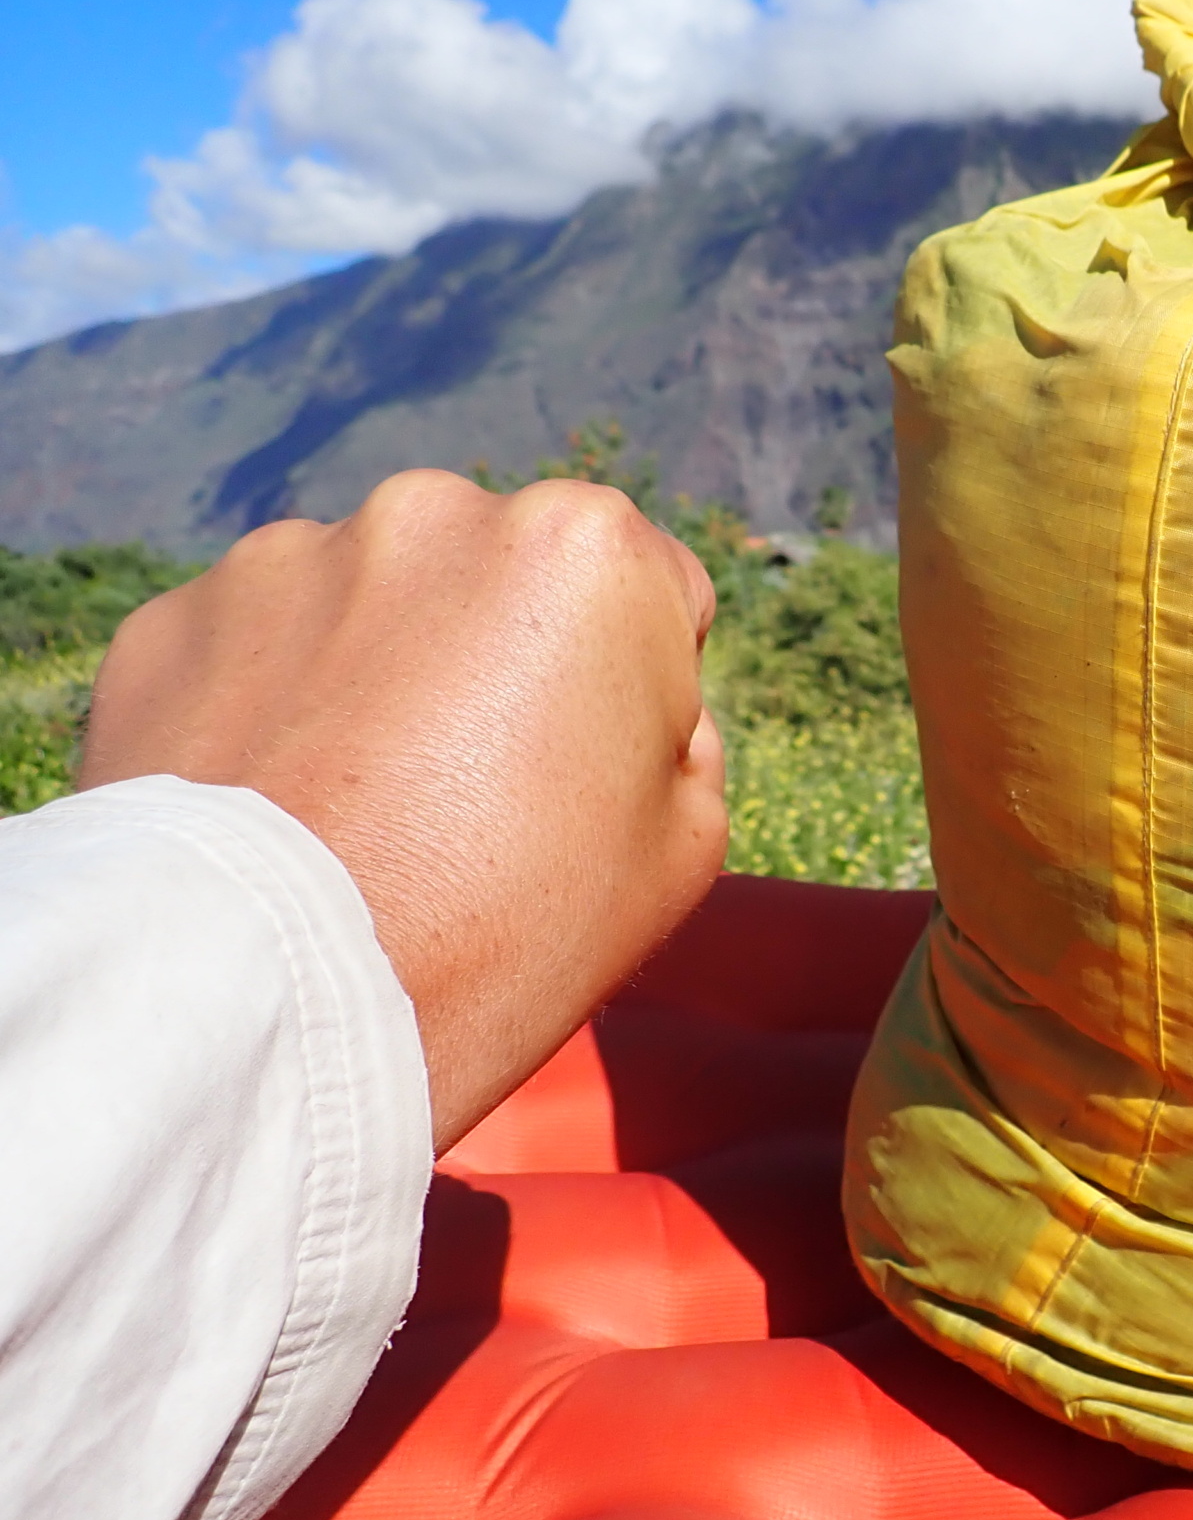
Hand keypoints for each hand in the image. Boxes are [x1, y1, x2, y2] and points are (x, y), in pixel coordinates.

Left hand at [80, 471, 727, 1152]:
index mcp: (587, 548)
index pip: (654, 596)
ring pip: (373, 606)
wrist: (274, 1005)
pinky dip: (273, 707)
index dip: (635, 694)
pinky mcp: (179, 617)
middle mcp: (437, 514)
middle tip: (476, 794)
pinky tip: (285, 807)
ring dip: (381, 672)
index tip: (588, 779)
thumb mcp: (686, 845)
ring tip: (364, 809)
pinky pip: (256, 650)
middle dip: (501, 656)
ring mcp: (292, 557)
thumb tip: (623, 709)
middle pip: (505, 580)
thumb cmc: (508, 930)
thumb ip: (681, 734)